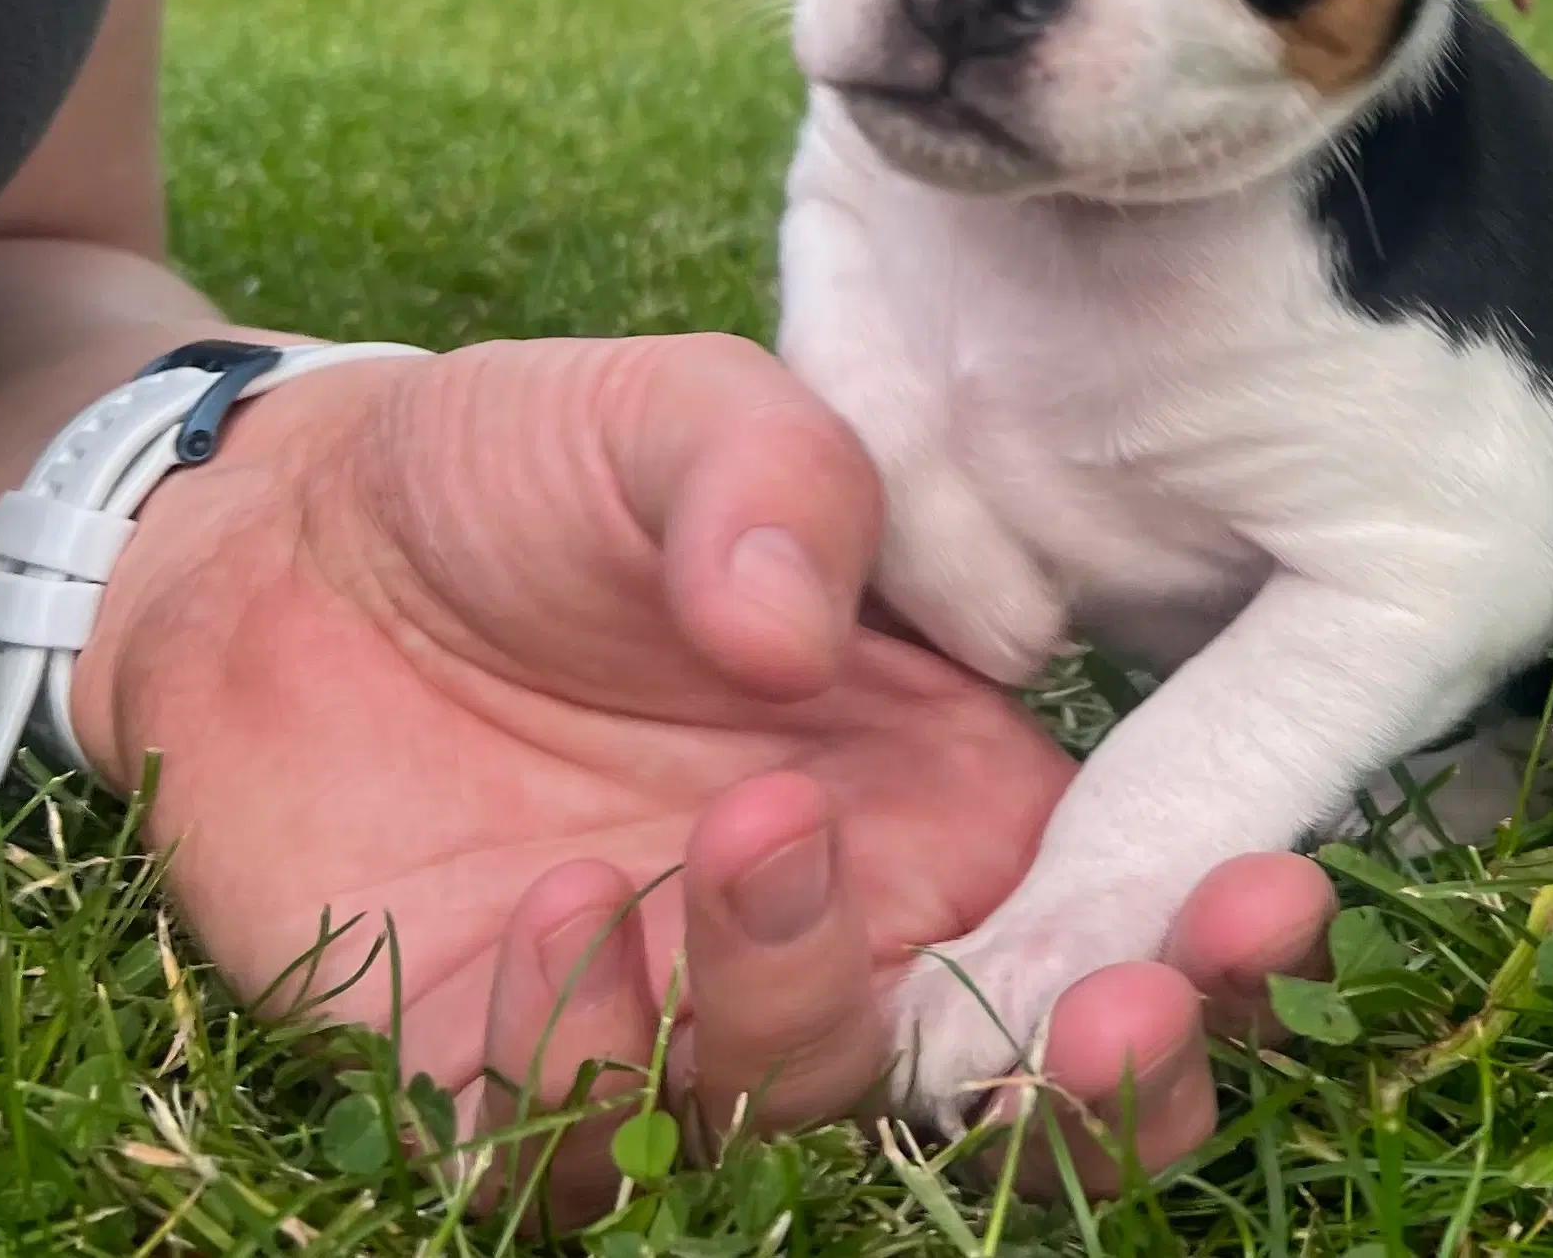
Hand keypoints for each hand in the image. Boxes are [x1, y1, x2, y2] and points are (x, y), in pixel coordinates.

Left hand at [67, 335, 1333, 1217]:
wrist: (285, 541)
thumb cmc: (532, 468)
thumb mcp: (671, 413)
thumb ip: (772, 476)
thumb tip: (794, 635)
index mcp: (947, 783)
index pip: (1119, 902)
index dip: (1208, 934)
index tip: (1267, 897)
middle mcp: (844, 919)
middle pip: (1015, 1084)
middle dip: (1096, 1096)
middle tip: (1112, 1019)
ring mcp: (679, 1000)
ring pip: (810, 1115)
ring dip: (813, 1011)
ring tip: (754, 824)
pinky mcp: (504, 1061)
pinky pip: (581, 1140)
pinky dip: (599, 1059)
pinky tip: (570, 907)